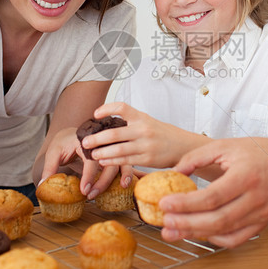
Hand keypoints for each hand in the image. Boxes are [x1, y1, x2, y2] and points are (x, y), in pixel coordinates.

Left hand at [38, 127, 123, 199]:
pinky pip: (125, 161)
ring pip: (119, 161)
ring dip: (118, 177)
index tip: (84, 191)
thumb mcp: (54, 152)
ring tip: (114, 190)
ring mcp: (110, 146)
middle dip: (102, 181)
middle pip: (108, 161)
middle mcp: (101, 141)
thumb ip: (49, 167)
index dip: (88, 176)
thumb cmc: (64, 142)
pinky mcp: (115, 152)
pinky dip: (128, 172)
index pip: (90, 159)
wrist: (72, 132)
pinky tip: (126, 183)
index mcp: (86, 139)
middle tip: (91, 196)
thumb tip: (43, 185)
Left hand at [88, 102, 209, 168]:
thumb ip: (130, 121)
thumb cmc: (161, 133)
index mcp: (142, 117)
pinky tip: (104, 160)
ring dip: (102, 152)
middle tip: (85, 142)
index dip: (106, 108)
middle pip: (115, 133)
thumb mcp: (148, 121)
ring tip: (92, 154)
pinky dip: (112, 161)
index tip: (95, 114)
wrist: (183, 146)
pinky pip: (126, 160)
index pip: (122, 107)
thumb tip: (105, 123)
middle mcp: (143, 129)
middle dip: (97, 138)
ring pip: (118, 149)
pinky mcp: (147, 159)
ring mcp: (146, 145)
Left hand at [158, 138, 267, 247]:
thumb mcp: (225, 145)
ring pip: (224, 232)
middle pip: (217, 219)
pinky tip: (199, 233)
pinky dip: (216, 240)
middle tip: (164, 222)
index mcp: (246, 176)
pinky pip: (236, 239)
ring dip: (195, 234)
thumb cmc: (258, 152)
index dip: (186, 203)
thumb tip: (174, 173)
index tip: (165, 203)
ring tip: (172, 231)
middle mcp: (255, 198)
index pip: (212, 196)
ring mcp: (260, 214)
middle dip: (187, 223)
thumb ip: (196, 157)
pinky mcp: (260, 223)